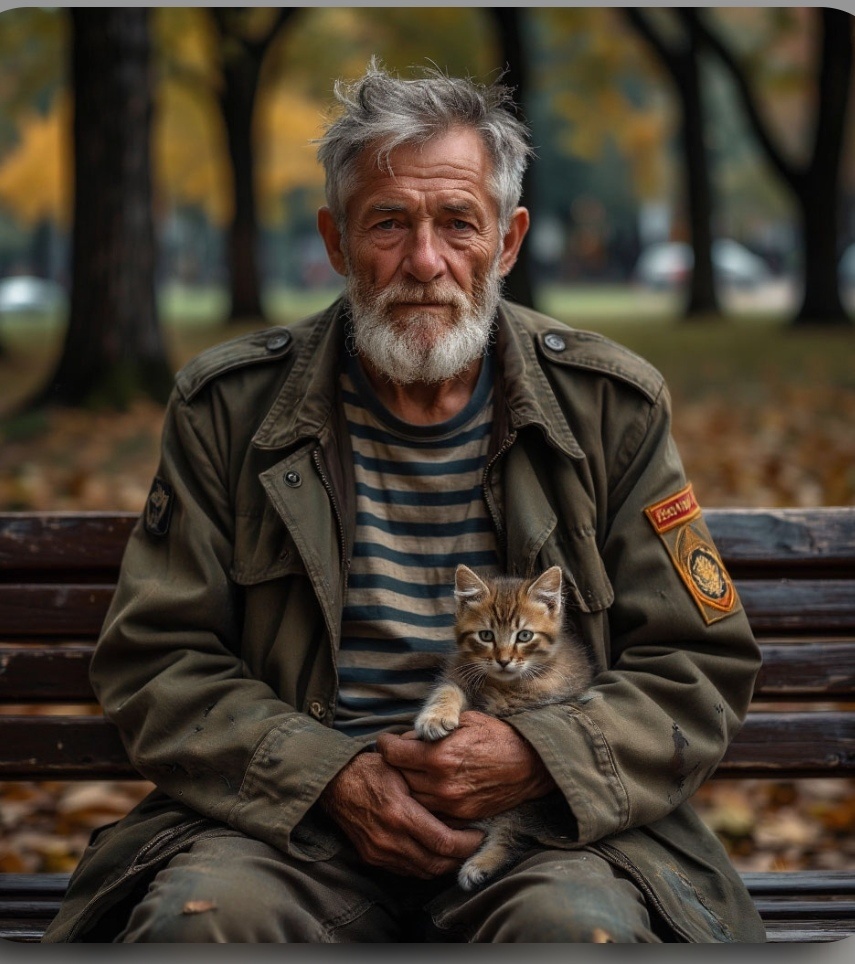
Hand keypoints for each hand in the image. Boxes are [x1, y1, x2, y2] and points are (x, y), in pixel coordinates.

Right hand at [318, 750, 482, 877]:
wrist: (334, 784)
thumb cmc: (371, 770)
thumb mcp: (402, 769)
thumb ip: (428, 787)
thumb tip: (460, 799)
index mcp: (399, 813)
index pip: (443, 842)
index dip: (467, 843)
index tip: (479, 834)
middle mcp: (390, 839)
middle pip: (436, 864)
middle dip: (460, 858)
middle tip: (474, 844)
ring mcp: (380, 852)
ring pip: (423, 871)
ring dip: (444, 864)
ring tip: (458, 848)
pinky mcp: (373, 858)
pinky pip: (407, 870)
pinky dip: (425, 864)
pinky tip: (433, 850)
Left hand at [376, 710, 555, 821]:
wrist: (529, 764)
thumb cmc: (497, 736)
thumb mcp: (465, 720)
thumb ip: (434, 728)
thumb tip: (411, 737)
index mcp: (439, 755)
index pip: (393, 753)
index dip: (386, 745)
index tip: (386, 742)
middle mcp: (441, 783)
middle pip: (399, 776)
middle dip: (395, 764)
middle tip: (398, 756)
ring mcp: (451, 804)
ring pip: (411, 797)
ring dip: (408, 784)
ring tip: (412, 772)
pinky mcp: (461, 816)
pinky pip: (430, 812)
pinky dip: (425, 801)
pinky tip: (429, 789)